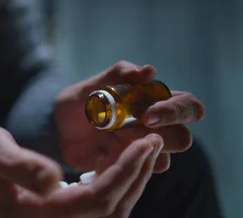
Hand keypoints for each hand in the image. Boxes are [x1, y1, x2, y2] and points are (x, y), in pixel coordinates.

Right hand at [0, 122, 163, 217]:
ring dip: (130, 183)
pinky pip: (94, 208)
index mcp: (33, 212)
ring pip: (106, 213)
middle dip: (136, 176)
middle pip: (109, 210)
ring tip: (144, 151)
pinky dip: (115, 187)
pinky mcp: (53, 214)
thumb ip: (22, 166)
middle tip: (154, 142)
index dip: (125, 172)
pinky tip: (120, 165)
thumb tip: (55, 179)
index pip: (95, 199)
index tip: (145, 143)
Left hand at [54, 61, 204, 174]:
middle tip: (136, 127)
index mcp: (153, 102)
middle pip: (183, 137)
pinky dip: (124, 162)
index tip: (148, 113)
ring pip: (165, 157)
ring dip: (141, 148)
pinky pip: (140, 171)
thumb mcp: (93, 85)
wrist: (55, 130)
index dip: (176, 111)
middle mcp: (155, 127)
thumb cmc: (78, 103)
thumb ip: (119, 74)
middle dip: (164, 133)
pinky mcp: (129, 166)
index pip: (188, 106)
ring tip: (112, 138)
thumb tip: (149, 70)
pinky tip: (103, 153)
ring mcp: (142, 149)